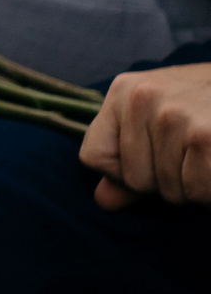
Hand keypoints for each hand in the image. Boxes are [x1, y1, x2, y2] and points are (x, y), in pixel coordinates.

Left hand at [81, 63, 210, 208]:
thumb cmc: (206, 104)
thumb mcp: (158, 116)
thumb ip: (127, 159)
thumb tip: (103, 201)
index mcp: (124, 91)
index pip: (93, 157)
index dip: (122, 171)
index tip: (152, 158)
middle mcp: (143, 99)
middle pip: (134, 180)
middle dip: (165, 181)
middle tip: (191, 154)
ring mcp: (174, 117)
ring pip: (169, 190)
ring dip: (193, 186)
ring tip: (207, 154)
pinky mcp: (205, 137)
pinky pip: (197, 191)